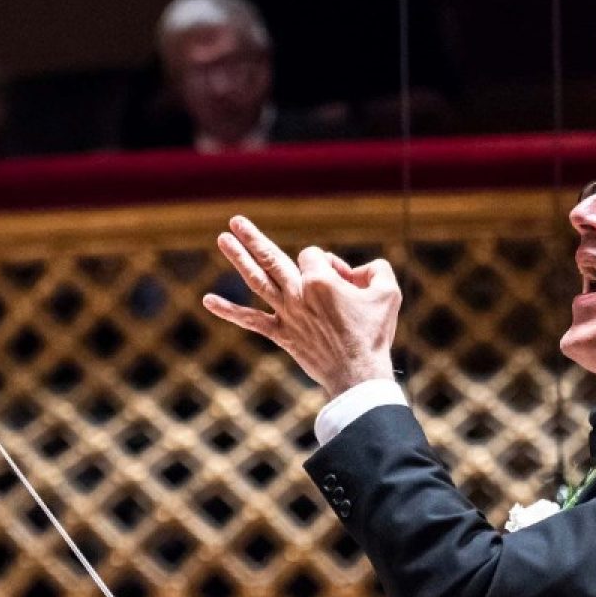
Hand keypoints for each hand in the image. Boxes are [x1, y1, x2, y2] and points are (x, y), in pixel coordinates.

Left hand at [202, 215, 400, 397]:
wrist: (358, 375)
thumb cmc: (374, 334)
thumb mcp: (389, 292)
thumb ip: (376, 268)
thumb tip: (354, 269)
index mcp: (321, 281)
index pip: (315, 256)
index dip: (330, 264)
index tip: (344, 283)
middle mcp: (298, 294)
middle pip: (272, 257)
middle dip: (253, 238)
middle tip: (235, 221)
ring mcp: (286, 314)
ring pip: (257, 280)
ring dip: (239, 258)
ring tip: (222, 239)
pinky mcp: (281, 334)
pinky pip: (251, 320)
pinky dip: (229, 311)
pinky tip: (207, 301)